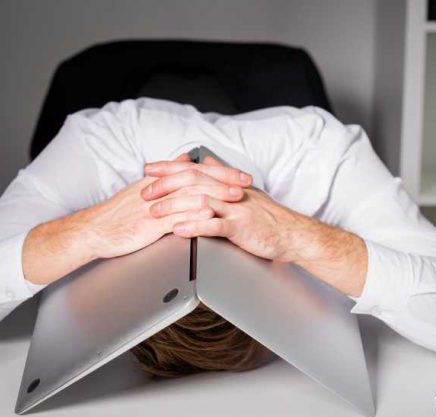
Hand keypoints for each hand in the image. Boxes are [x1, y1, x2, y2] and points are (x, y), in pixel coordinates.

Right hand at [22, 154, 251, 284]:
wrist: (93, 230)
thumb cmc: (117, 215)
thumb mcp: (142, 189)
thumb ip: (166, 174)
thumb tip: (186, 158)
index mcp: (158, 181)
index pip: (194, 170)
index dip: (219, 172)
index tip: (239, 174)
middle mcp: (158, 189)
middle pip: (196, 178)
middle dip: (224, 180)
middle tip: (246, 183)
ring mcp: (154, 206)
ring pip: (189, 195)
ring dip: (216, 195)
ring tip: (235, 198)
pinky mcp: (149, 224)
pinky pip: (175, 217)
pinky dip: (194, 214)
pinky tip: (209, 215)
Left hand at [144, 156, 367, 295]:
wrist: (291, 234)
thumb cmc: (267, 217)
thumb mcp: (243, 192)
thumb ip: (222, 177)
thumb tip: (206, 163)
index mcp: (227, 183)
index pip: (193, 169)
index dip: (169, 168)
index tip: (148, 169)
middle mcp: (230, 191)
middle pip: (192, 181)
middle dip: (165, 185)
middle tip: (144, 192)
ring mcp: (235, 208)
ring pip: (200, 201)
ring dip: (174, 206)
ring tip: (154, 212)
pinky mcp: (241, 227)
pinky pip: (214, 225)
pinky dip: (194, 226)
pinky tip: (178, 229)